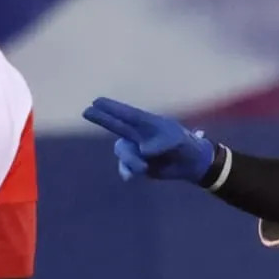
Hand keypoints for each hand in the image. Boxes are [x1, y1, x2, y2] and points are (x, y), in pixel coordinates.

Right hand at [82, 98, 214, 183]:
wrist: (192, 164)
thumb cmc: (185, 145)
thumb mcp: (177, 141)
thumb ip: (160, 144)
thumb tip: (143, 151)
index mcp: (147, 123)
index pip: (127, 114)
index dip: (112, 108)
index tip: (97, 101)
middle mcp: (138, 134)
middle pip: (115, 125)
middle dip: (101, 118)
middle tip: (86, 111)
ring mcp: (136, 150)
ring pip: (122, 152)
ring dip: (130, 160)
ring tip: (144, 167)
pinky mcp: (139, 165)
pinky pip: (127, 168)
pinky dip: (128, 171)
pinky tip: (130, 176)